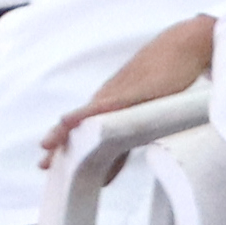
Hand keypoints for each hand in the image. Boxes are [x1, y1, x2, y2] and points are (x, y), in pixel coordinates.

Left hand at [40, 13, 211, 159]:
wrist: (183, 47)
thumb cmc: (166, 81)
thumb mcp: (143, 119)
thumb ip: (124, 146)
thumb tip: (106, 177)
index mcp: (107, 107)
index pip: (79, 132)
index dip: (62, 149)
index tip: (46, 167)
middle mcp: (107, 100)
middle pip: (75, 126)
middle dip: (58, 146)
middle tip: (42, 165)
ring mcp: (117, 94)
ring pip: (84, 116)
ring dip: (64, 131)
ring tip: (48, 146)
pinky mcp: (132, 91)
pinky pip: (105, 105)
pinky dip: (86, 114)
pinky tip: (69, 120)